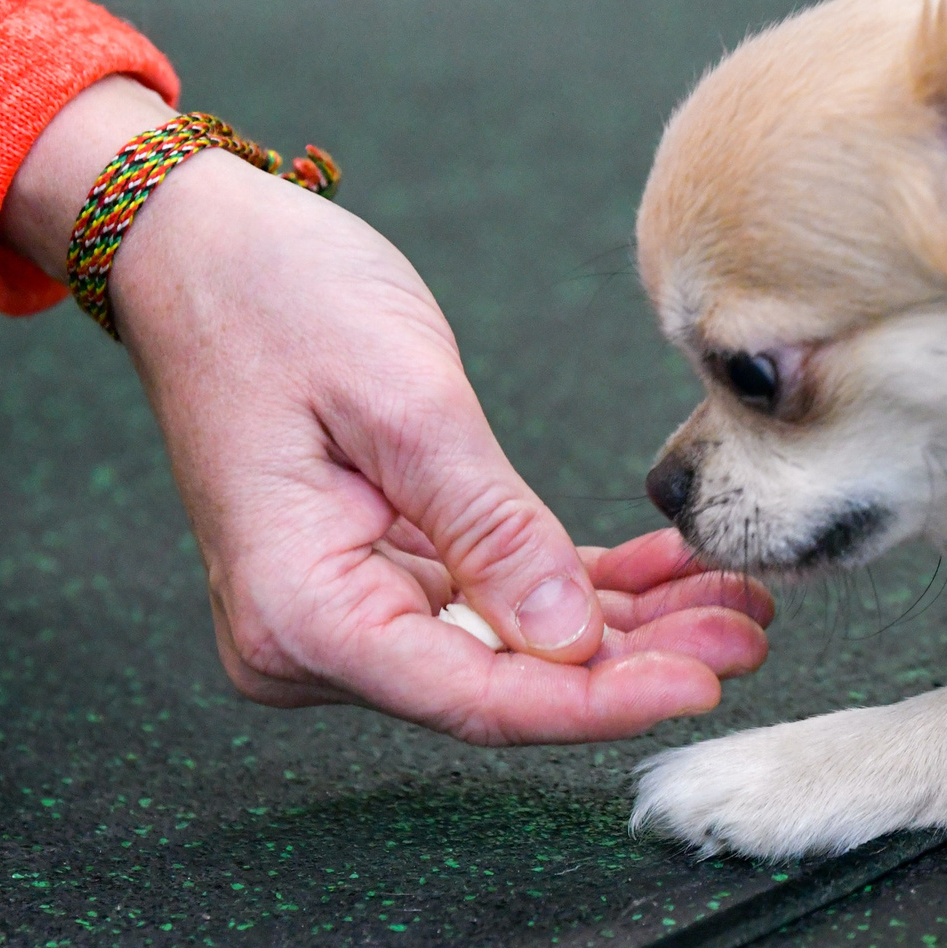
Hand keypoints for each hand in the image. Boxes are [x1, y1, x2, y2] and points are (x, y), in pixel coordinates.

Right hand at [0, 77, 772, 742]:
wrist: (195, 244)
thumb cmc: (276, 299)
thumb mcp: (405, 402)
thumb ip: (492, 529)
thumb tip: (572, 647)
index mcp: (300, 613)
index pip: (477, 696)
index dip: (600, 703)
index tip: (705, 685)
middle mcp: (311, 636)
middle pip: (501, 683)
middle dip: (633, 664)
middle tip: (751, 631)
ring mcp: (342, 609)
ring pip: (509, 647)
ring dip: (623, 629)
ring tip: (736, 602)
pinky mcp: (375, 570)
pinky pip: (491, 599)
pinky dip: (577, 591)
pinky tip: (670, 574)